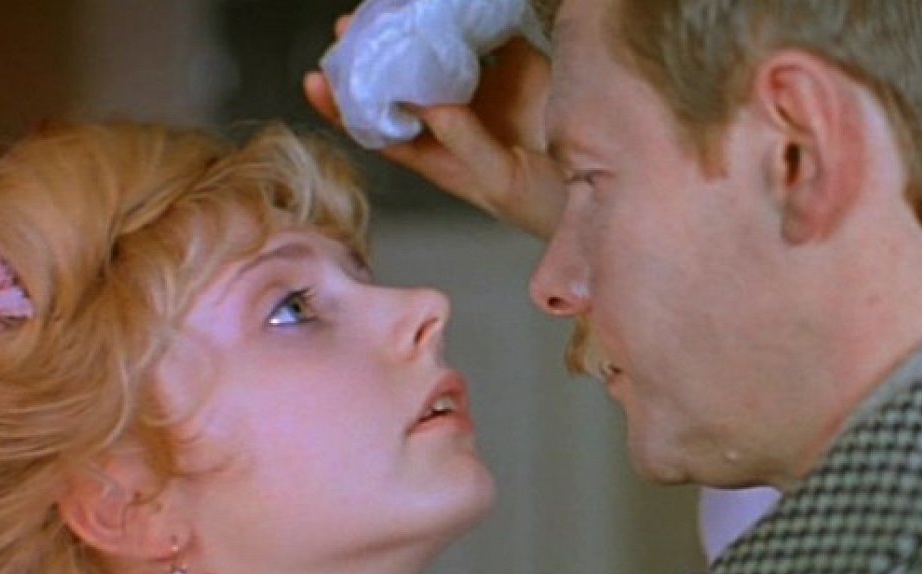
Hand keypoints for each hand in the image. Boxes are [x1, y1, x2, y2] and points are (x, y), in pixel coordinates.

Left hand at [304, 20, 563, 238]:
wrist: (606, 187)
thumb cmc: (546, 206)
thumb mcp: (498, 181)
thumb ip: (462, 141)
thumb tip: (424, 101)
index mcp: (438, 156)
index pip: (379, 130)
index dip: (345, 108)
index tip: (315, 83)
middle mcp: (453, 120)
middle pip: (400, 84)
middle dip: (371, 59)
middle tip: (348, 28)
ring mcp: (485, 91)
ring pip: (436, 56)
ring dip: (411, 34)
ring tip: (386, 9)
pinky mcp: (518, 67)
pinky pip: (486, 37)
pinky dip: (465, 18)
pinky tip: (443, 6)